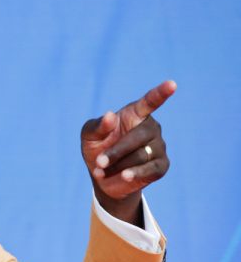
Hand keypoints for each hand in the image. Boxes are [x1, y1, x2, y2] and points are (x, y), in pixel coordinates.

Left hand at [81, 80, 176, 224]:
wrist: (102, 177)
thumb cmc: (97, 148)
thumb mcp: (89, 136)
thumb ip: (97, 126)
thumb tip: (110, 116)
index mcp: (135, 114)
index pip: (149, 102)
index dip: (161, 93)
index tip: (172, 84)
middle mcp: (151, 128)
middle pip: (139, 137)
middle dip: (116, 151)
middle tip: (99, 162)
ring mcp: (158, 146)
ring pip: (141, 155)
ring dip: (118, 165)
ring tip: (102, 170)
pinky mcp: (161, 165)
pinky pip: (150, 169)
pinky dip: (135, 174)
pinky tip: (125, 176)